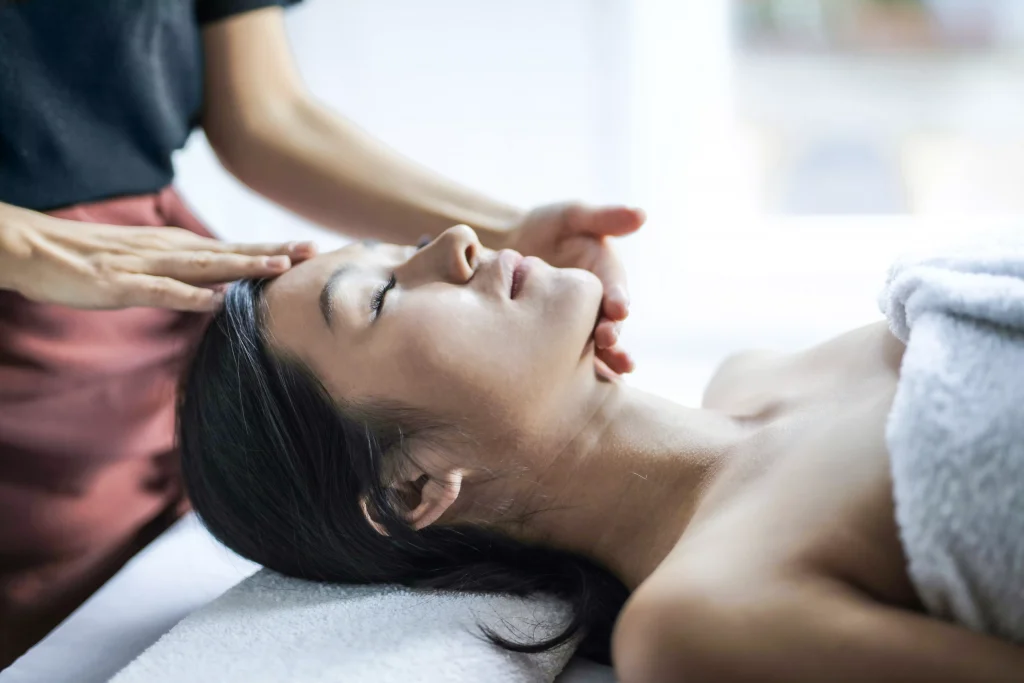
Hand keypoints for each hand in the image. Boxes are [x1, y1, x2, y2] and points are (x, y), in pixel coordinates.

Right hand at [0, 208, 315, 310]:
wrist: (36, 248)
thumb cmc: (91, 259)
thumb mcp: (146, 262)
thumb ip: (182, 272)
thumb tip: (218, 289)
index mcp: (175, 246)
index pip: (232, 248)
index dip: (271, 248)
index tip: (309, 248)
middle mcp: (168, 250)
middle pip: (230, 251)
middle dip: (272, 251)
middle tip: (312, 248)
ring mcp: (146, 265)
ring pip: (204, 266)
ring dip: (242, 266)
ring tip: (279, 267)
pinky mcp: (121, 284)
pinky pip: (161, 291)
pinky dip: (190, 297)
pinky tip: (216, 302)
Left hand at [508, 202, 644, 375]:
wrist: (507, 249)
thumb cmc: (544, 228)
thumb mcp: (571, 217)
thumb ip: (602, 217)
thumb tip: (641, 214)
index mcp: (604, 276)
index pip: (615, 289)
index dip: (618, 298)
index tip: (619, 307)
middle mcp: (597, 306)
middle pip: (609, 324)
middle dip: (612, 334)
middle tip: (607, 341)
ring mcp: (578, 326)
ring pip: (594, 348)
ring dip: (603, 359)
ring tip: (609, 370)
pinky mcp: (558, 341)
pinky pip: (569, 360)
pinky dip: (577, 375)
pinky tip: (577, 391)